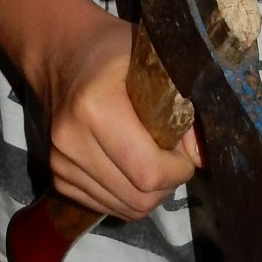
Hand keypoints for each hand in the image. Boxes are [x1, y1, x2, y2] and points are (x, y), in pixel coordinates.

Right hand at [32, 5, 199, 221]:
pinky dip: (128, 195)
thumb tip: (203, 157)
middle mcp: (71, 141)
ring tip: (153, 160)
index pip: (148, 171)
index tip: (184, 152)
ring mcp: (60, 163)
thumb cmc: (114, 52)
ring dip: (149, 193)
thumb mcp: (156, 62)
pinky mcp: (58, 178)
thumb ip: (184, 106)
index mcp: (95, 107)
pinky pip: (107, 207)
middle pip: (138, 198)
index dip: (178, 170)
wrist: (61, 55)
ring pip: (124, 209)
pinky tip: (131, 167)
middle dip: (168, 184)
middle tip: (174, 158)